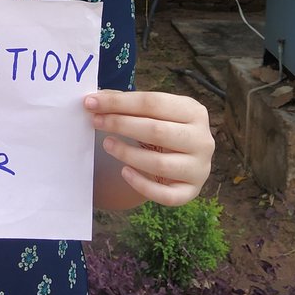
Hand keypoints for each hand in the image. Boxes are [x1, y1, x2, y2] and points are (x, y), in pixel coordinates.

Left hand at [84, 90, 213, 205]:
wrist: (182, 157)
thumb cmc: (163, 128)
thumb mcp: (152, 112)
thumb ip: (126, 104)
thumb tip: (95, 99)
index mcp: (194, 111)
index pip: (153, 102)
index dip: (119, 102)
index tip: (91, 102)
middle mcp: (202, 139)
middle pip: (157, 131)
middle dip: (120, 124)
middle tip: (95, 121)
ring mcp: (199, 168)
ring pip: (159, 164)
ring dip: (127, 153)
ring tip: (107, 144)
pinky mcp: (191, 191)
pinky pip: (166, 195)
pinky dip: (142, 185)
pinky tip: (124, 172)